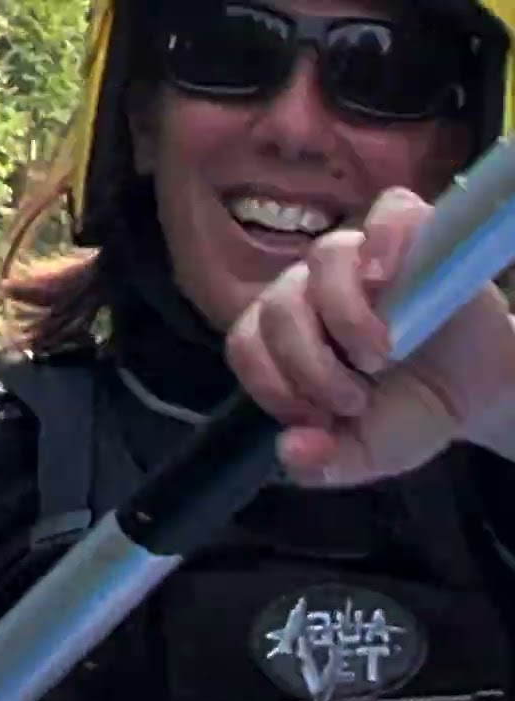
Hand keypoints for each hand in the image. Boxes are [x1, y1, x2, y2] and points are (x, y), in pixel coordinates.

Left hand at [226, 187, 514, 487]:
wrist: (483, 393)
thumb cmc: (411, 411)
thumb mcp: (369, 452)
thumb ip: (326, 461)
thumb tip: (291, 452)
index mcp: (286, 338)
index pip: (245, 342)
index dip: (270, 381)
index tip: (315, 417)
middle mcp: (311, 291)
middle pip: (279, 304)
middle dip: (309, 361)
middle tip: (354, 398)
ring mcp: (361, 259)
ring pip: (325, 257)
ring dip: (345, 313)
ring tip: (380, 354)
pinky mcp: (414, 236)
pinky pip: (390, 211)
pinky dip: (386, 239)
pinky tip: (389, 278)